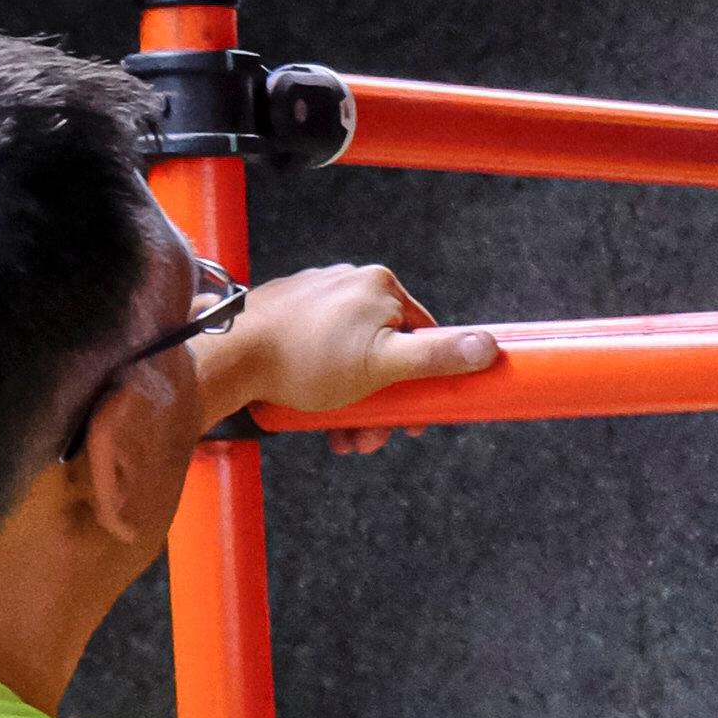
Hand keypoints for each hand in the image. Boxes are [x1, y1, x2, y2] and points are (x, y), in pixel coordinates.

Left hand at [202, 266, 503, 437]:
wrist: (229, 357)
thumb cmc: (303, 361)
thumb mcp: (383, 366)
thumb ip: (438, 356)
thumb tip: (488, 346)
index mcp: (379, 286)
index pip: (423, 335)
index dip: (423, 382)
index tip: (413, 417)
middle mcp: (349, 282)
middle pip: (386, 350)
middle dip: (382, 401)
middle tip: (368, 435)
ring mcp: (316, 296)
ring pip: (352, 355)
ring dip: (353, 402)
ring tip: (338, 432)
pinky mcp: (288, 313)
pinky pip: (321, 351)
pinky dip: (324, 384)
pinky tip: (314, 411)